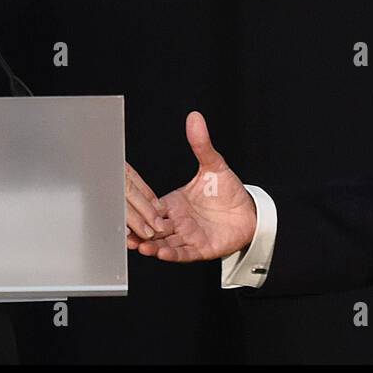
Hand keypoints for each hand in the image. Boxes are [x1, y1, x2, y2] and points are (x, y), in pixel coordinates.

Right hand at [129, 111, 256, 261]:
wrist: (250, 211)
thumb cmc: (227, 190)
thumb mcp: (213, 165)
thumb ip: (201, 144)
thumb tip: (195, 117)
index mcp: (173, 203)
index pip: (150, 206)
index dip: (137, 207)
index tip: (122, 206)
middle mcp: (176, 221)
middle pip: (152, 227)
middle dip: (138, 230)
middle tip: (125, 230)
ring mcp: (187, 236)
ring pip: (163, 243)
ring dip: (151, 245)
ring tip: (140, 245)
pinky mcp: (200, 248)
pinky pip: (183, 253)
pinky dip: (172, 254)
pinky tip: (162, 253)